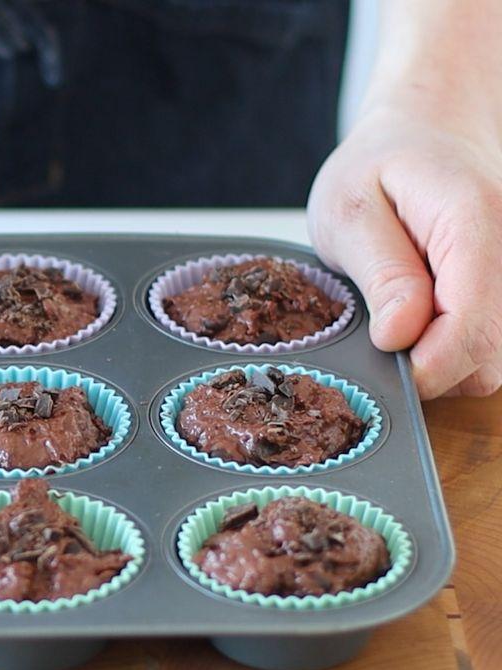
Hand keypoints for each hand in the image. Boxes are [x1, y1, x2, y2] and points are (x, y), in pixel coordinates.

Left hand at [308, 105, 501, 399]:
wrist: (430, 131)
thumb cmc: (380, 166)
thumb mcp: (351, 209)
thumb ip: (381, 272)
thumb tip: (399, 335)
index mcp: (473, 223)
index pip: (471, 328)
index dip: (424, 367)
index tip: (381, 361)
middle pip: (488, 358)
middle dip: (430, 368)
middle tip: (380, 336)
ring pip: (494, 363)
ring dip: (442, 362)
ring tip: (400, 316)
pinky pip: (493, 349)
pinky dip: (454, 352)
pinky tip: (423, 320)